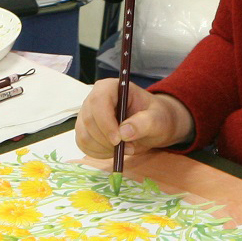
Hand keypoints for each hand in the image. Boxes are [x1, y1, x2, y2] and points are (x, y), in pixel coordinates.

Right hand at [75, 79, 193, 160]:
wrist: (152, 126)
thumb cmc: (156, 117)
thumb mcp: (157, 119)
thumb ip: (144, 123)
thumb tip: (124, 132)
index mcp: (111, 87)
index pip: (98, 101)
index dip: (105, 122)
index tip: (118, 140)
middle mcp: (94, 98)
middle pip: (89, 120)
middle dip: (107, 140)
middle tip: (129, 147)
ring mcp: (87, 115)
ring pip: (84, 135)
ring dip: (104, 148)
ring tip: (126, 147)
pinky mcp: (85, 130)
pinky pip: (84, 145)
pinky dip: (99, 153)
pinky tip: (114, 150)